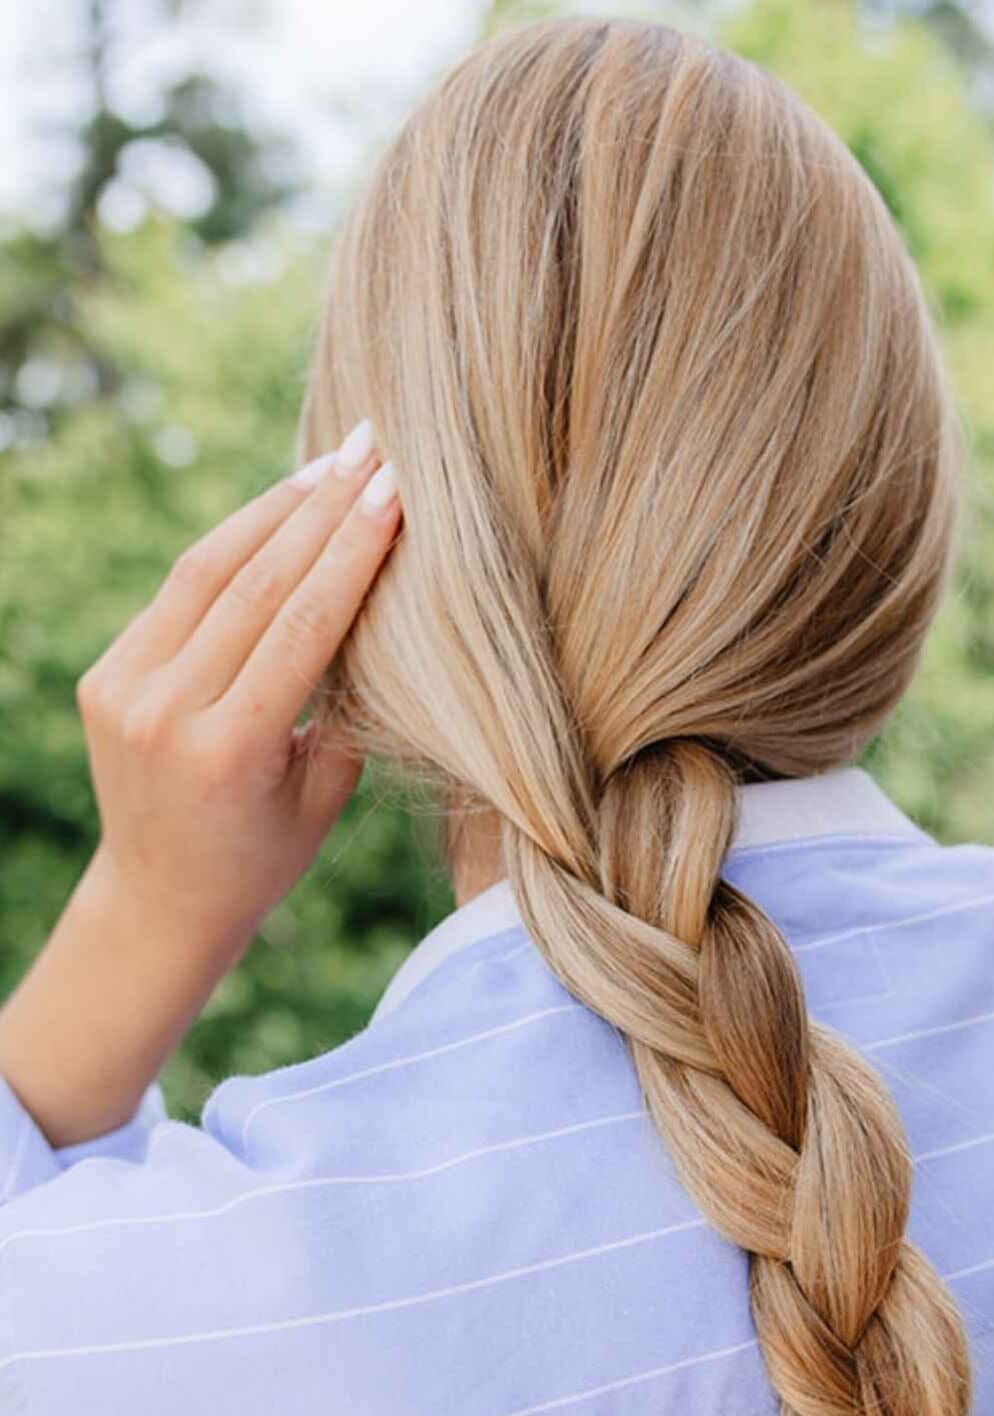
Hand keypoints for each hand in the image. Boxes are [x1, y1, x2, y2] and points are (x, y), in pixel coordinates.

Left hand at [75, 417, 400, 954]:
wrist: (160, 897)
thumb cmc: (265, 854)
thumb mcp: (324, 793)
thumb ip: (345, 702)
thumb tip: (378, 596)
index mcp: (228, 752)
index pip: (301, 626)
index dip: (352, 551)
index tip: (396, 492)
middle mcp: (165, 712)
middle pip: (253, 584)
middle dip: (320, 509)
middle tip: (373, 449)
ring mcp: (125, 689)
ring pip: (207, 571)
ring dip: (274, 510)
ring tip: (331, 465)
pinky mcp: (106, 675)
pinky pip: (178, 593)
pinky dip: (232, 548)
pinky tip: (278, 513)